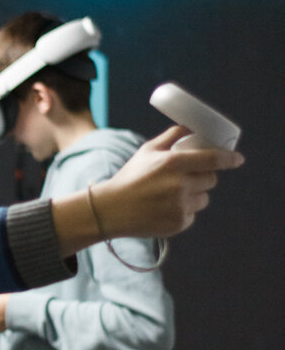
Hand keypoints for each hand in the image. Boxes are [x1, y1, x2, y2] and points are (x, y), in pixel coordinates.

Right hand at [51, 125, 243, 256]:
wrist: (111, 209)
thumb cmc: (130, 177)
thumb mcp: (147, 151)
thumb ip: (171, 136)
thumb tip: (191, 126)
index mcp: (173, 163)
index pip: (213, 159)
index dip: (229, 158)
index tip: (238, 159)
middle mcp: (180, 184)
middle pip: (211, 179)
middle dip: (205, 176)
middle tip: (188, 177)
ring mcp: (181, 205)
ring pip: (204, 198)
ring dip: (195, 195)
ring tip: (172, 195)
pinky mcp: (179, 223)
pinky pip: (193, 214)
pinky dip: (184, 211)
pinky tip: (165, 208)